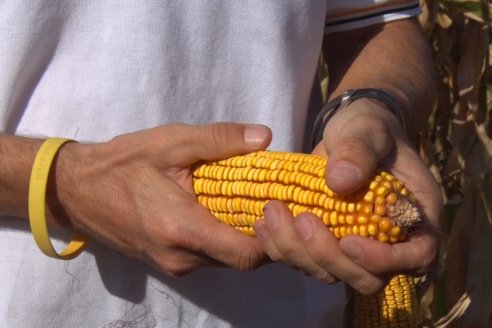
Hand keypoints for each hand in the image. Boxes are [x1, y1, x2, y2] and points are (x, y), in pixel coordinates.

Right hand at [52, 123, 271, 275]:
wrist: (76, 190)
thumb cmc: (123, 163)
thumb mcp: (170, 143)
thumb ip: (219, 140)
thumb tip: (265, 137)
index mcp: (183, 229)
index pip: (248, 254)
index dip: (275, 236)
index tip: (283, 209)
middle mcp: (181, 258)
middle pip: (241, 260)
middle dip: (263, 234)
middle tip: (274, 202)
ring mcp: (173, 266)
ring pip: (225, 259)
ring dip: (242, 236)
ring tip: (252, 203)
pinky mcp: (166, 264)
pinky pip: (207, 257)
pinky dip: (223, 239)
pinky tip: (224, 212)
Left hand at [254, 99, 441, 293]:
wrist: (351, 131)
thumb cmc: (368, 128)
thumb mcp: (367, 130)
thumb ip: (359, 151)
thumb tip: (340, 182)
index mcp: (415, 215)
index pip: (417, 257)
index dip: (385, 260)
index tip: (348, 241)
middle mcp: (389, 240)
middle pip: (367, 278)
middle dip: (328, 256)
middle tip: (302, 218)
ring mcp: (355, 246)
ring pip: (330, 274)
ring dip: (298, 252)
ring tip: (272, 213)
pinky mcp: (326, 243)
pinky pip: (304, 261)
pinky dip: (281, 247)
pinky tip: (262, 222)